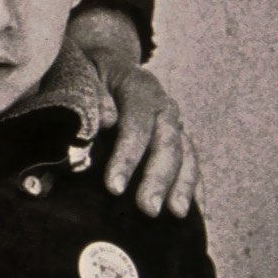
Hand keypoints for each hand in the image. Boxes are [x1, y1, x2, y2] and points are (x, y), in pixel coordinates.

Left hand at [67, 9, 198, 217]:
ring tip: (176, 215)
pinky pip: (192, 163)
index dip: (127, 155)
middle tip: (147, 209)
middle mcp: (163, 105)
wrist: (106, 63)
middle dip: (158, 177)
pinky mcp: (178, 139)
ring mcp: (174, 122)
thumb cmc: (87, 73)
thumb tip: (107, 119)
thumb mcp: (82, 74)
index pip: (136, 123)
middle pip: (167, 141)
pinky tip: (196, 215)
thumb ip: (92, 95)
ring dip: (182, 186)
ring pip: (186, 154)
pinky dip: (195, 188)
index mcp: (138, 87)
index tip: (114, 187)